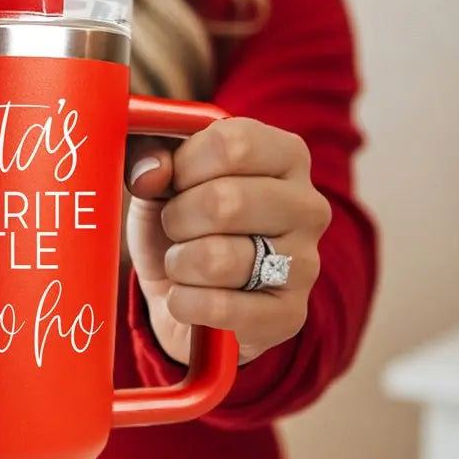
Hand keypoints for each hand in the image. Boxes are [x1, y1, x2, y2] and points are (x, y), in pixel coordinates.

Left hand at [125, 117, 331, 365]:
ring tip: (185, 264)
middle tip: (176, 229)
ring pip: (216, 258)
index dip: (184, 164)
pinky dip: (183, 303)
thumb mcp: (159, 185)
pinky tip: (189, 298)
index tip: (174, 181)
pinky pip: (216, 306)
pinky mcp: (288, 315)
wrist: (189, 302)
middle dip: (177, 219)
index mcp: (286, 157)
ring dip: (179, 263)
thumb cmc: (182, 229)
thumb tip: (150, 170)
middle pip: (224, 201)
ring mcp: (304, 264)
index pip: (232, 143)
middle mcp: (308, 206)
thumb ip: (151, 161)